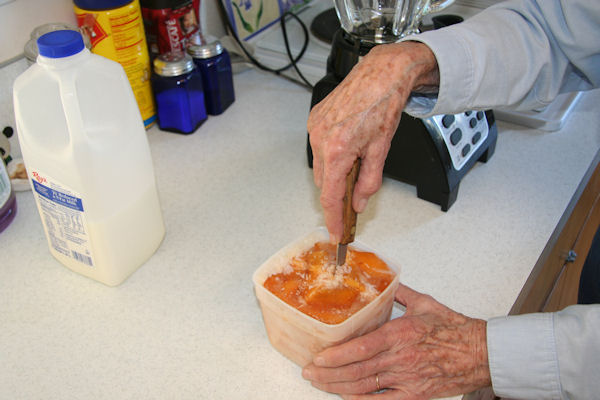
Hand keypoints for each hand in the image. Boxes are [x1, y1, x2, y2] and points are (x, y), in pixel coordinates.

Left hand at [302, 283, 490, 398]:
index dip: (336, 356)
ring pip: (365, 387)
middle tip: (309, 373)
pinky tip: (347, 399)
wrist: (482, 352)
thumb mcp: (425, 303)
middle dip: (328, 374)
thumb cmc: (454, 329)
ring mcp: (407, 379)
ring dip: (338, 388)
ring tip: (320, 385)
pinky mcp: (415, 394)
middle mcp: (400, 358)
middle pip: (356, 370)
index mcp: (401, 334)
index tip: (318, 358)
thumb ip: (399, 294)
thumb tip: (382, 283)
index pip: (361, 348)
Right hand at [307, 41, 438, 241]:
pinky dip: (330, 154)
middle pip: (323, 182)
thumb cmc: (383, 105)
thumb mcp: (381, 150)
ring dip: (334, 171)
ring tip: (356, 158)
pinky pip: (318, 147)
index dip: (332, 218)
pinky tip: (347, 144)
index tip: (335, 232)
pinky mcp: (314, 119)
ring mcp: (315, 128)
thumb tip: (358, 203)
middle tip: (354, 193)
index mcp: (338, 150)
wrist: (380, 73)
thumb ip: (368, 182)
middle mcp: (321, 139)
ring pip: (320, 166)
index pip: (330, 196)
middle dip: (337, 192)